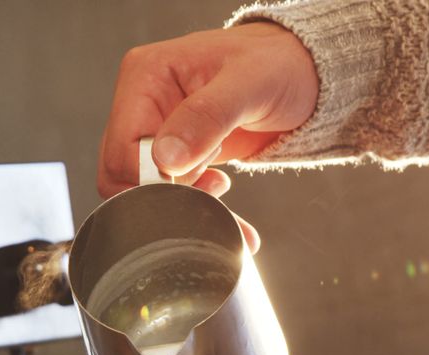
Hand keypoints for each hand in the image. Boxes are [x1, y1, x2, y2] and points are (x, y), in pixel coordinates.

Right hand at [98, 23, 319, 252]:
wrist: (304, 73)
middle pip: (127, 175)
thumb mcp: (250, 83)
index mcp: (146, 76)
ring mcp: (161, 130)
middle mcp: (145, 103)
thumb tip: (166, 157)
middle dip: (169, 197)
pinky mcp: (181, 154)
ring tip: (226, 195)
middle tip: (214, 193)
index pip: (123, 148)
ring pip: (150, 191)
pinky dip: (202, 211)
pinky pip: (176, 194)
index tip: (193, 187)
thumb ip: (208, 117)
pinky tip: (232, 218)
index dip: (152, 180)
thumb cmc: (279, 63)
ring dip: (188, 208)